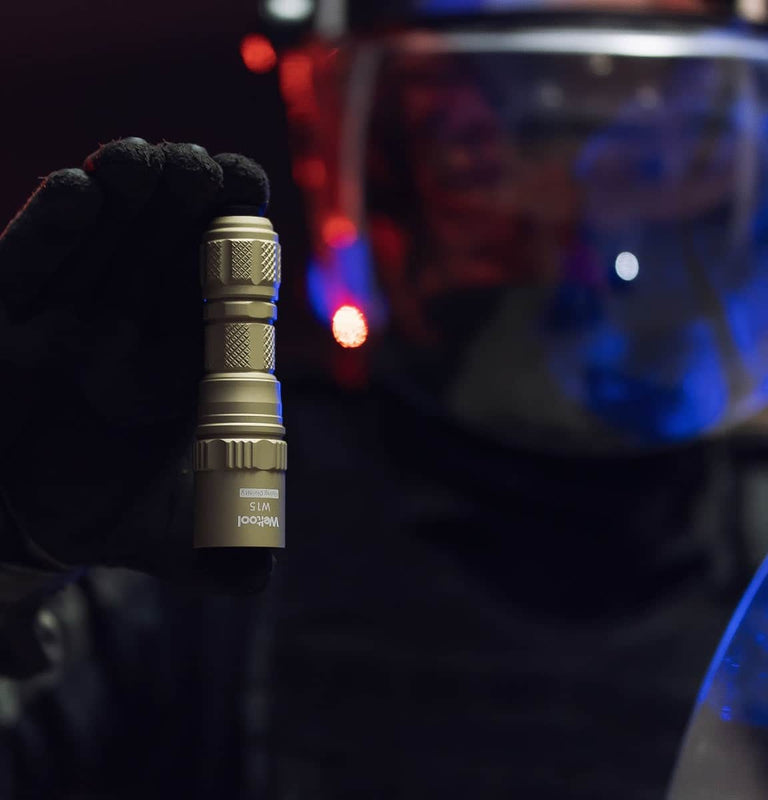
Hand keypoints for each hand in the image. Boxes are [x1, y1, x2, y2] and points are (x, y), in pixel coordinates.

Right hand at [0, 138, 273, 593]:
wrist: (23, 526)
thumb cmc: (107, 514)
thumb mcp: (170, 539)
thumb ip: (219, 554)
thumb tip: (256, 583)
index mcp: (187, 360)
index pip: (219, 289)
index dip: (237, 241)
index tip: (251, 194)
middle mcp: (134, 325)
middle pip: (167, 245)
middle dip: (187, 200)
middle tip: (205, 166)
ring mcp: (70, 314)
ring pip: (104, 239)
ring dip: (125, 196)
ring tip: (144, 162)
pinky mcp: (7, 317)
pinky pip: (31, 261)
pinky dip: (54, 229)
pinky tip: (80, 192)